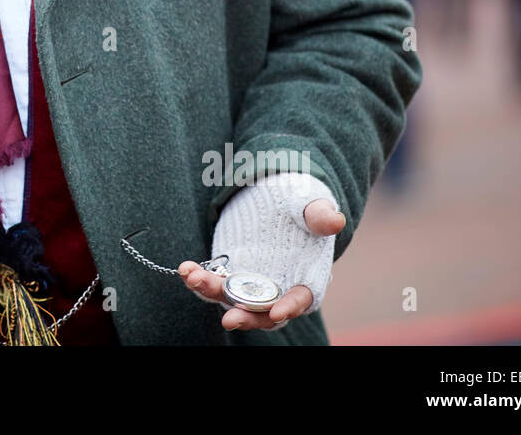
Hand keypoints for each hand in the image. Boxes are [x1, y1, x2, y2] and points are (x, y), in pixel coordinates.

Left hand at [179, 174, 343, 332]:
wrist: (276, 202)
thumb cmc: (302, 207)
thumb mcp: (312, 206)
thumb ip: (319, 216)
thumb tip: (335, 221)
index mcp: (305, 280)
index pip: (299, 300)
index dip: (289, 307)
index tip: (277, 312)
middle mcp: (276, 290)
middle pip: (261, 312)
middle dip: (245, 316)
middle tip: (228, 319)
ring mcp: (249, 285)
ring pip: (230, 299)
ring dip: (212, 292)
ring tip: (194, 277)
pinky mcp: (228, 274)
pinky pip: (212, 282)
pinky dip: (198, 278)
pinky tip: (186, 268)